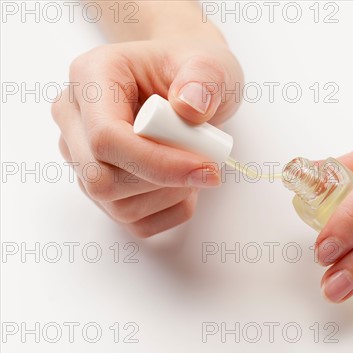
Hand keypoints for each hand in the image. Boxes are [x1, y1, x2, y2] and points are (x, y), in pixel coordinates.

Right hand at [52, 35, 242, 236]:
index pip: (105, 138)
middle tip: (207, 164)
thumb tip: (189, 107)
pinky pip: (134, 222)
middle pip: (100, 179)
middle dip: (163, 181)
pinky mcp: (101, 188)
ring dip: (170, 195)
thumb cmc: (193, 70)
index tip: (206, 167)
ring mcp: (83, 157)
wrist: (189, 84)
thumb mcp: (211, 63)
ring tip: (197, 163)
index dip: (157, 162)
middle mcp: (75, 120)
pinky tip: (185, 182)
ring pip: (117, 205)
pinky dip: (170, 210)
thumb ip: (205, 78)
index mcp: (90, 79)